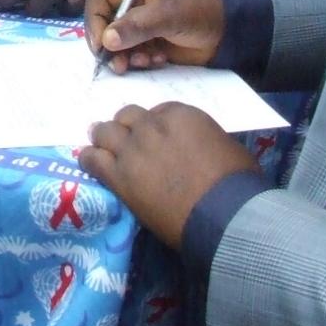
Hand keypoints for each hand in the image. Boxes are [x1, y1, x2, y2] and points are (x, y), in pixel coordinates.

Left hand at [79, 103, 259, 248]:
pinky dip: (89, 158)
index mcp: (180, 115)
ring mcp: (132, 149)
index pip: (156, 111)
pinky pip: (92, 159)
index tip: (154, 138)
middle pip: (127, 116)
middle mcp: (151, 126)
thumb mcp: (226, 146)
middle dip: (127, 127)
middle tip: (127, 142)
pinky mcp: (119, 176)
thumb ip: (203, 137)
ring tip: (102, 146)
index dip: (153, 125)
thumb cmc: (236, 183)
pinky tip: (90, 161)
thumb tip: (198, 146)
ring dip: (104, 138)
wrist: (223, 213)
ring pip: (104, 131)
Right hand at [86, 0, 224, 73]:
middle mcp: (133, 4)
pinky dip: (141, 61)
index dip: (94, 19)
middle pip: (104, 23)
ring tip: (141, 62)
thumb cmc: (199, 10)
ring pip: (118, 43)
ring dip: (126, 56)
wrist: (230, 30)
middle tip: (117, 63)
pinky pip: (134, 54)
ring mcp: (142, 25)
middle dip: (109, 45)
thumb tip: (106, 41)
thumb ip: (137, 26)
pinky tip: (158, 60)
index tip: (100, 43)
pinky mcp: (150, 43)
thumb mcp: (168, 14)